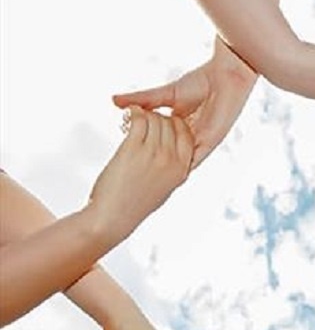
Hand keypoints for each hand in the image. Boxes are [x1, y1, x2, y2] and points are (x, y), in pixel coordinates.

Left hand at [88, 107, 192, 242]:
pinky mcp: (133, 149)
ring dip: (144, 114)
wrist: (113, 217)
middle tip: (146, 119)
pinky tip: (129, 112)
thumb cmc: (135, 204)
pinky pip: (139, 120)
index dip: (176, 125)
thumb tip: (171, 149)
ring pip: (155, 118)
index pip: (187, 134)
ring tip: (135, 116)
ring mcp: (153, 154)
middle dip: (158, 118)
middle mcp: (171, 160)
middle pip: (171, 123)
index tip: (164, 124)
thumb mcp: (164, 187)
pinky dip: (134, 112)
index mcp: (182, 169)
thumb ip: (172, 168)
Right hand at [113, 37, 256, 168]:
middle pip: (167, 156)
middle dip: (151, 166)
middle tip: (129, 174)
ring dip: (164, 172)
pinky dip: (181, 170)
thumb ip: (141, 100)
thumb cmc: (200, 82)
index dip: (144, 152)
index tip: (125, 162)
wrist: (224, 78)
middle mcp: (190, 137)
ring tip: (144, 183)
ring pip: (179, 162)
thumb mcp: (164, 95)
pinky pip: (194, 162)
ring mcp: (199, 142)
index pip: (159, 143)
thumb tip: (113, 101)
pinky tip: (165, 181)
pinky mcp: (210, 144)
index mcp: (180, 126)